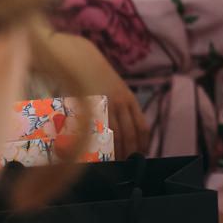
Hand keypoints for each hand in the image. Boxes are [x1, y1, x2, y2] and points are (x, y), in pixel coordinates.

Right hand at [59, 34, 150, 158]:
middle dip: (129, 153)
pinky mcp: (89, 106)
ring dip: (114, 152)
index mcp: (128, 98)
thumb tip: (122, 131)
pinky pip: (96, 130)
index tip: (141, 155)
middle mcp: (120, 102)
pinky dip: (98, 144)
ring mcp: (105, 104)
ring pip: (114, 136)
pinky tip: (97, 152)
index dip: (143, 144)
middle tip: (126, 164)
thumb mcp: (114, 88)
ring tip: (113, 163)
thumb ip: (120, 107)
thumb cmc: (95, 75)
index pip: (142, 127)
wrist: (80, 57)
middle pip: (130, 135)